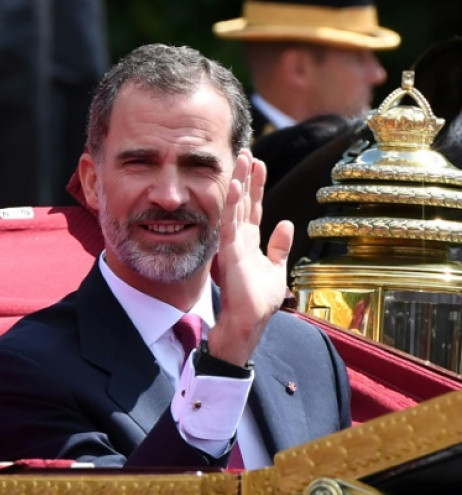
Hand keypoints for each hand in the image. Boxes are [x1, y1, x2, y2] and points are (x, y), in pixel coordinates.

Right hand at [206, 150, 293, 365]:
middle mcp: (238, 240)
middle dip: (246, 176)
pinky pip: (230, 222)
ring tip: (241, 158)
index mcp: (249, 243)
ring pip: (235, 206)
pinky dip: (232, 203)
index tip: (259, 164)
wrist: (246, 323)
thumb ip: (279, 247)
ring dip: (238, 181)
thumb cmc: (257, 302)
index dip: (256, 186)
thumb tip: (286, 223)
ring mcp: (232, 244)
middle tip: (246, 151)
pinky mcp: (229, 252)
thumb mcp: (275, 270)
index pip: (253, 208)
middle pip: (243, 201)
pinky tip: (234, 185)